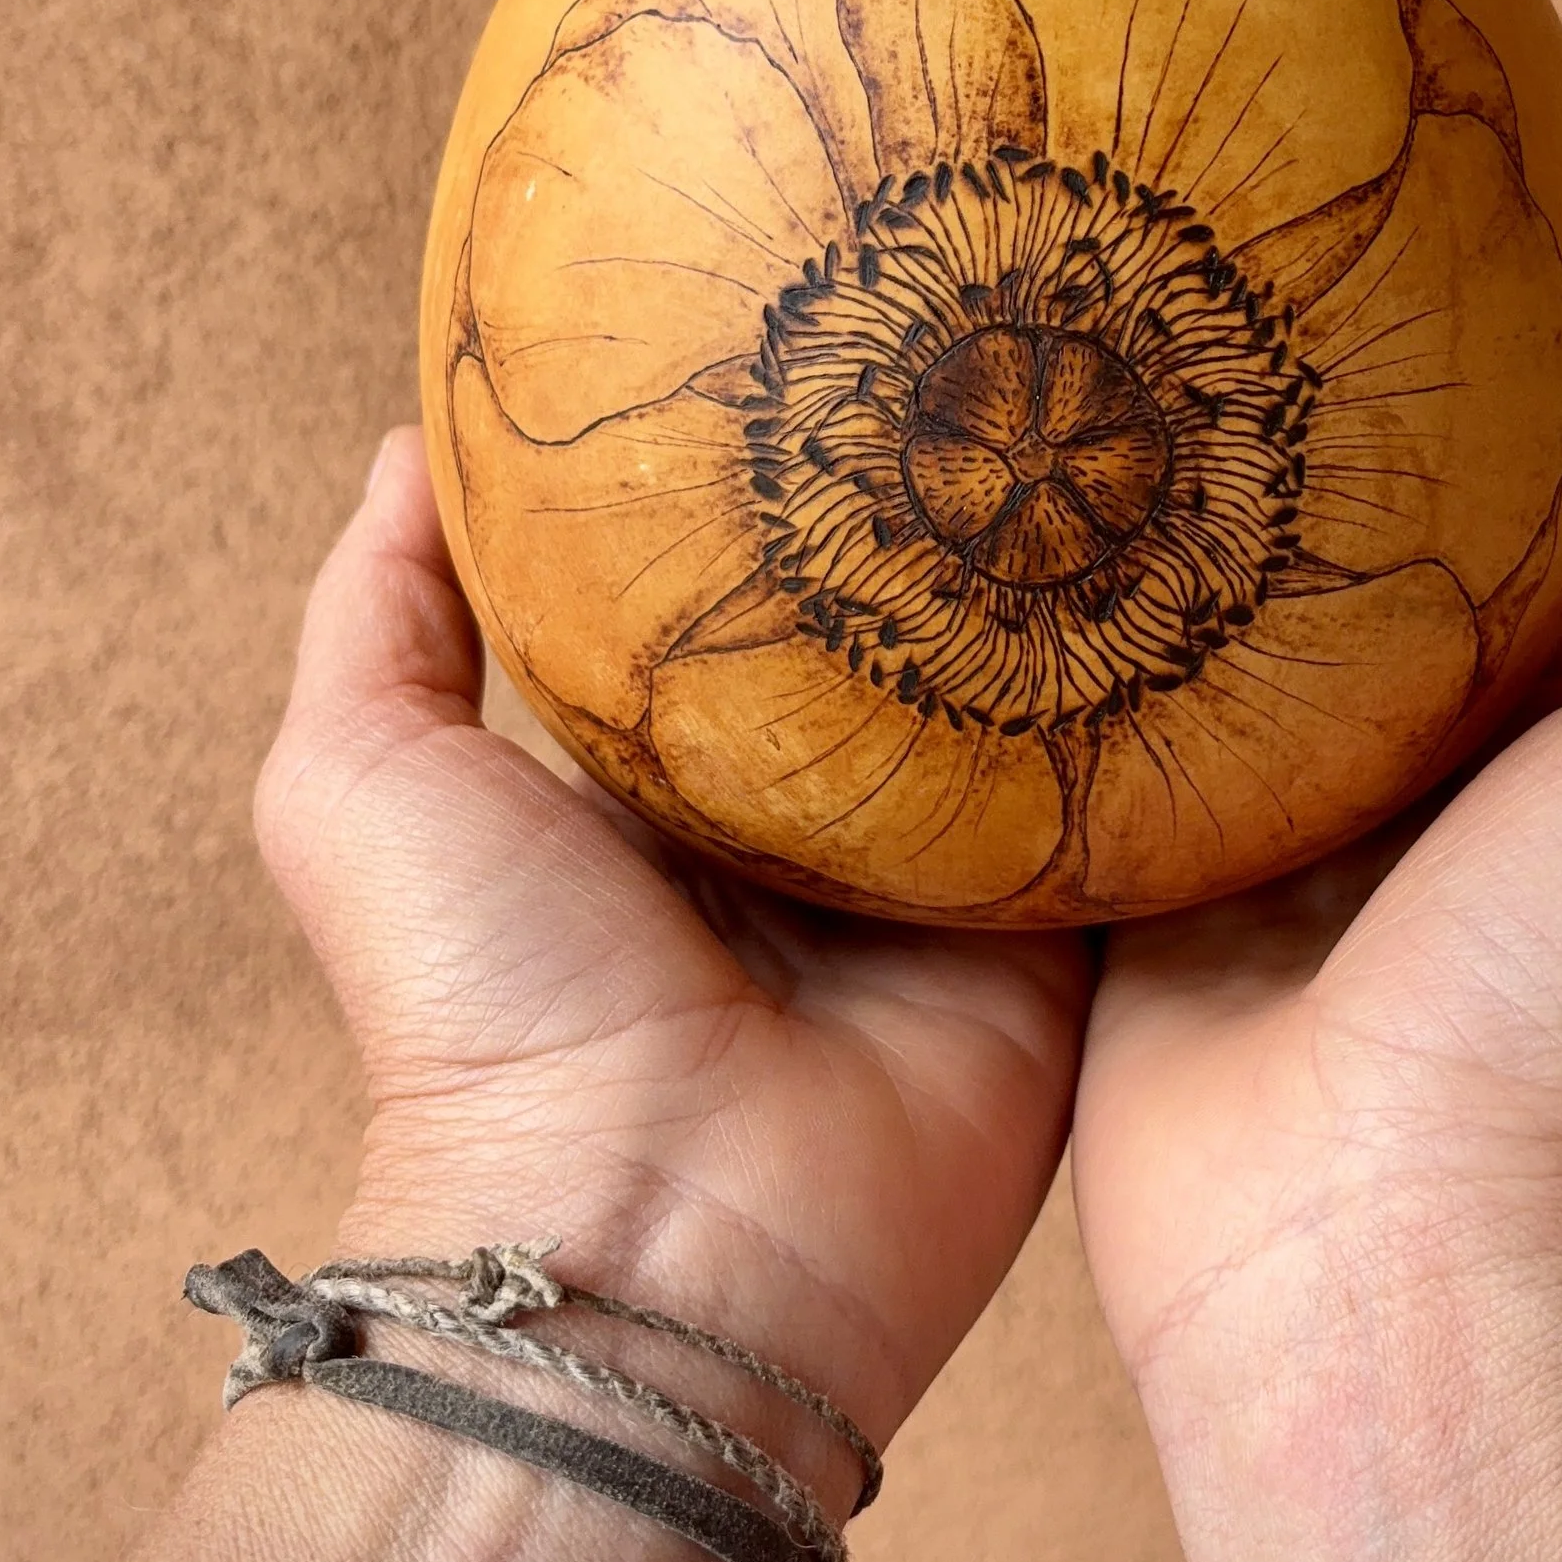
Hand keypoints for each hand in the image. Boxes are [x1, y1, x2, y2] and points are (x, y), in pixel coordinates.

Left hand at [254, 427, 1093, 1478]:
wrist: (652, 1239)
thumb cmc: (479, 1011)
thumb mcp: (358, 780)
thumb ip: (379, 612)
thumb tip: (405, 440)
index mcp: (667, 774)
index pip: (739, 585)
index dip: (771, 472)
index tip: (825, 323)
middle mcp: (817, 817)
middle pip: (897, 628)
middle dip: (939, 512)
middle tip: (1009, 334)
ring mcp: (948, 878)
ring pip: (1027, 691)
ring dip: (1063, 588)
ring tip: (1130, 410)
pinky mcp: (1059, 936)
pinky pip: (1136, 800)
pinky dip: (1162, 709)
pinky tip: (1203, 565)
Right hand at [1072, 400, 1561, 1561]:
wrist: (1394, 1250)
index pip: (1514, 536)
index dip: (1463, 418)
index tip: (1374, 277)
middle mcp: (1421, 791)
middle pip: (1340, 588)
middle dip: (1280, 471)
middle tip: (1180, 300)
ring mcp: (1266, 850)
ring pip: (1198, 656)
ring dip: (1150, 558)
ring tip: (1058, 371)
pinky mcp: (1127, 903)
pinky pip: (1072, 754)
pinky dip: (1044, 674)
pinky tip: (979, 534)